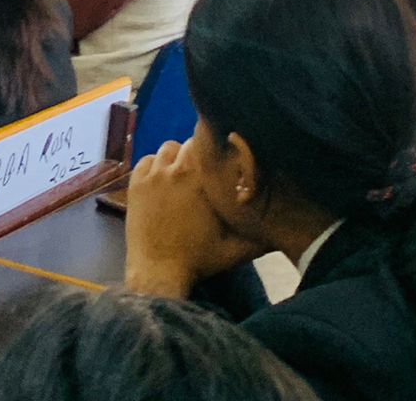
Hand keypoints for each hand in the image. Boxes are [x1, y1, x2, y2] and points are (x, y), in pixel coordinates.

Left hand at [124, 140, 258, 298]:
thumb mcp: (234, 250)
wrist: (158, 271)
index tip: (220, 160)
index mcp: (200, 179)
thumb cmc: (198, 260)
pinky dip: (154, 166)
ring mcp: (152, 175)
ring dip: (176, 159)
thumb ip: (259, 237)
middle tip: (203, 172)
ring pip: (167, 150)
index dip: (216, 150)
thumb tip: (280, 230)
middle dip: (197, 155)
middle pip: (188, 144)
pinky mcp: (135, 183)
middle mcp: (175, 169)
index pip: (209, 144)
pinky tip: (161, 181)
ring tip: (182, 176)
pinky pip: (146, 161)